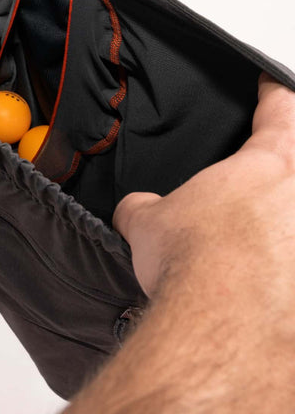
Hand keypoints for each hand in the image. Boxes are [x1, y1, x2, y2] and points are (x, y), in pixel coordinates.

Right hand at [112, 71, 294, 297]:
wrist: (223, 324)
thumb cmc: (198, 263)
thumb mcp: (146, 222)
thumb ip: (143, 206)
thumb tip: (135, 210)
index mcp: (269, 164)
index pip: (283, 107)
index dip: (276, 94)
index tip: (271, 88)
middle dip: (280, 166)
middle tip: (261, 173)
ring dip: (281, 219)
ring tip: (254, 237)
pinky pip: (293, 263)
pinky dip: (281, 268)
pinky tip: (264, 280)